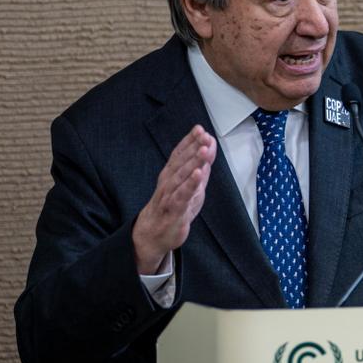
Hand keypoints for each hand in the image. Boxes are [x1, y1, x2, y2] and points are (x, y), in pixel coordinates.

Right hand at [132, 126, 216, 274]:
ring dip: (194, 162)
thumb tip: (209, 149)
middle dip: (194, 147)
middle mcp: (169, 181)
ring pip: (182, 176)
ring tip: (204, 149)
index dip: (189, 141)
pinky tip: (198, 174)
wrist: (153, 234)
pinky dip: (190, 184)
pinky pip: (182, 195)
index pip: (180, 154)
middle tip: (204, 135)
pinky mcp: (174, 209)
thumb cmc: (173, 208)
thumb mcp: (191, 186)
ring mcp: (170, 194)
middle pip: (182, 161)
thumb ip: (200, 168)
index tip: (199, 129)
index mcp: (172, 174)